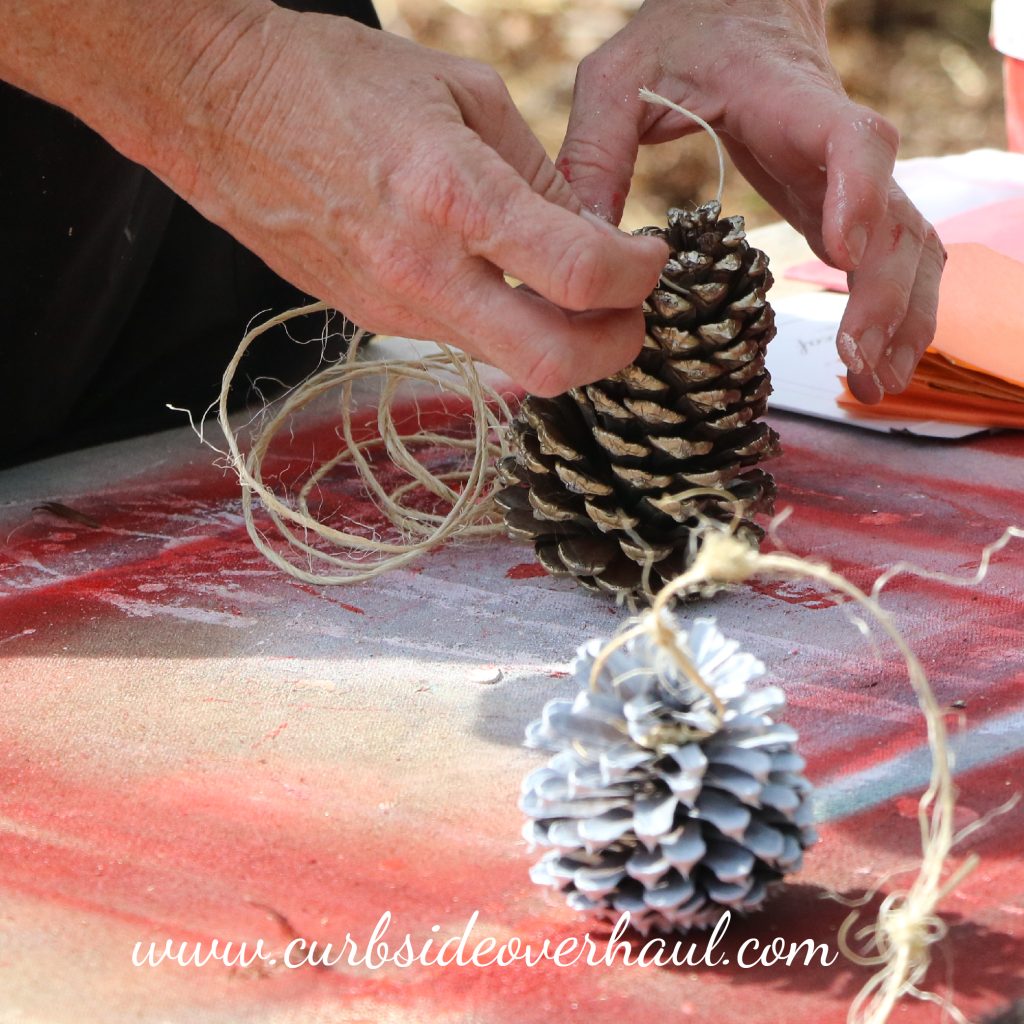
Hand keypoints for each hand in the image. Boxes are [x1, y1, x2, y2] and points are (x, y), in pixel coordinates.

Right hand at [156, 7, 669, 396]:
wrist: (220, 109)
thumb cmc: (338, 81)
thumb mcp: (464, 94)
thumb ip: (540, 174)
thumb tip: (592, 231)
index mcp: (455, 196)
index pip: (580, 277)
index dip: (639, 277)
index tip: (650, 258)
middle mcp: (424, 272)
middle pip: (552, 366)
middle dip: (613, 349)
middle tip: (629, 310)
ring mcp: (392, 309)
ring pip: (507, 365)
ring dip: (560, 341)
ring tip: (572, 290)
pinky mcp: (370, 322)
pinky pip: (461, 344)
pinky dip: (504, 327)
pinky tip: (504, 282)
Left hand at [557, 0, 945, 403]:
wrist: (740, 8)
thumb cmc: (681, 37)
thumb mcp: (619, 77)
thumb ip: (593, 149)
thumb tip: (586, 246)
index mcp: (789, 101)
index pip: (850, 139)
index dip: (858, 192)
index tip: (842, 252)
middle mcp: (836, 145)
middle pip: (896, 216)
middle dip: (885, 293)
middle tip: (854, 360)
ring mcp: (849, 179)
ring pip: (912, 245)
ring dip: (904, 317)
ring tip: (874, 385)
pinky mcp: (844, 207)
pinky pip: (894, 259)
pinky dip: (896, 313)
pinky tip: (875, 365)